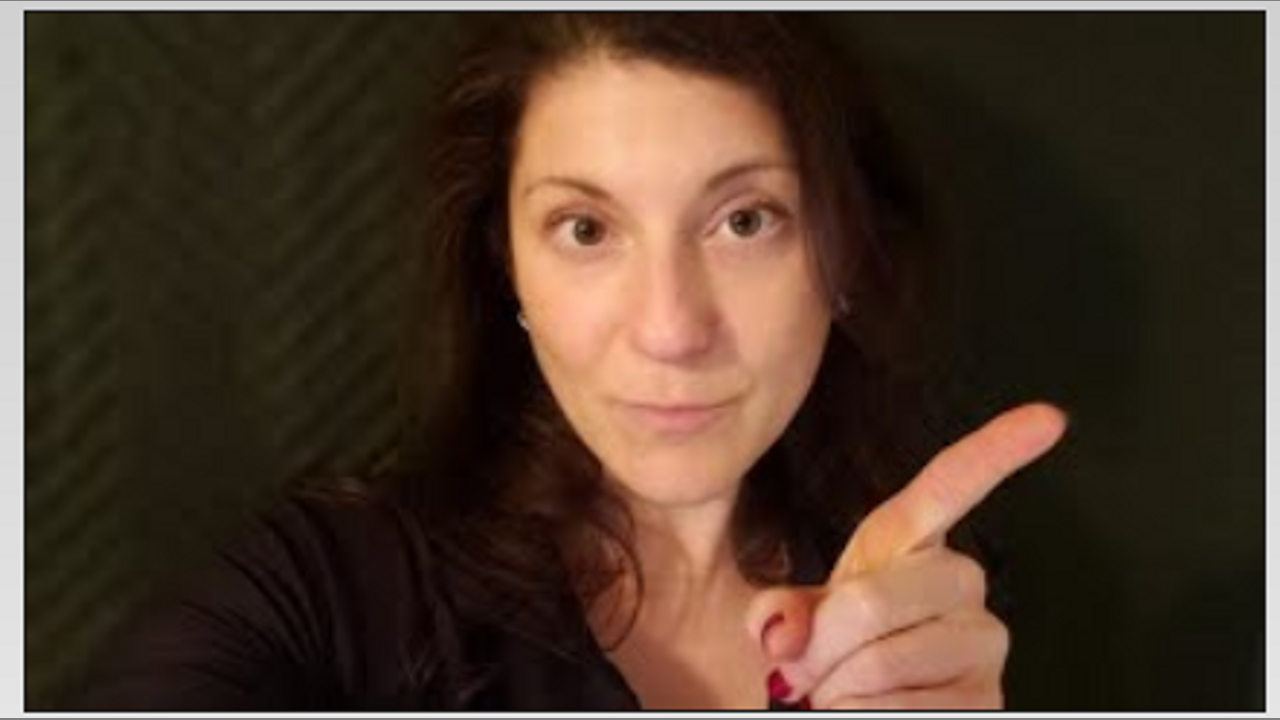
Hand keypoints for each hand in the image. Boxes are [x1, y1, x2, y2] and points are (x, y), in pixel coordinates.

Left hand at [746, 402, 1067, 709]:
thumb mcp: (797, 620)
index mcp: (910, 546)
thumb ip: (782, 610)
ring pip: (881, 661)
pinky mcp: (987, 699)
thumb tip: (784, 631)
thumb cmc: (829, 657)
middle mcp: (961, 584)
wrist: (843, 705)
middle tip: (812, 667)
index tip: (1047, 417)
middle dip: (822, 643)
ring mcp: (982, 643)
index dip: (996, 451)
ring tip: (845, 691)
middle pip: (872, 600)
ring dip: (839, 689)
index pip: (951, 487)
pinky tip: (873, 710)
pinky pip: (901, 708)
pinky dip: (862, 716)